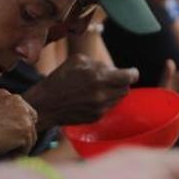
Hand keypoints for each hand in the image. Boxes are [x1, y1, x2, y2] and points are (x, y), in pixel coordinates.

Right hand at [0, 90, 38, 155]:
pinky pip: (27, 146)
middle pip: (29, 120)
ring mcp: (23, 115)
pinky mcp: (26, 129)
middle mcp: (17, 101)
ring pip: (29, 134)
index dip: (16, 123)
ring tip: (6, 155)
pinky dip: (18, 154)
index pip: (20, 109)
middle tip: (11, 146)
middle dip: (22, 133)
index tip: (8, 134)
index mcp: (5, 95)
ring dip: (19, 145)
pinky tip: (7, 157)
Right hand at [23, 55, 137, 128]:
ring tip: (101, 88)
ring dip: (114, 92)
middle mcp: (102, 94)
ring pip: (119, 98)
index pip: (128, 77)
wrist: (45, 104)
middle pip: (125, 88)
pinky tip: (93, 98)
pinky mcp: (96, 117)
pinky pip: (109, 107)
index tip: (132, 72)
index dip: (133, 73)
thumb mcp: (77, 61)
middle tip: (113, 79)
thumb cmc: (59, 79)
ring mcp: (100, 107)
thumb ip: (98, 63)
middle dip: (122, 82)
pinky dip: (106, 101)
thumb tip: (111, 69)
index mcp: (99, 77)